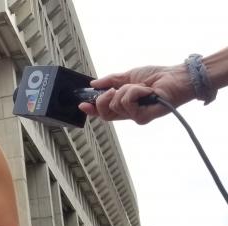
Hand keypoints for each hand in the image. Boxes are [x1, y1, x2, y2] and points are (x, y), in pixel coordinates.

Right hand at [78, 64, 192, 123]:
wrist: (175, 77)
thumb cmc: (156, 76)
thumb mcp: (128, 75)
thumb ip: (110, 80)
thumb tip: (93, 84)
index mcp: (123, 104)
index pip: (103, 111)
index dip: (91, 109)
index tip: (82, 104)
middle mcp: (127, 113)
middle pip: (104, 113)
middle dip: (103, 99)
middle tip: (113, 90)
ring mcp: (135, 116)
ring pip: (115, 105)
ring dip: (127, 90)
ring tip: (142, 87)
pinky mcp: (142, 117)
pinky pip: (127, 104)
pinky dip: (135, 92)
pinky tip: (147, 91)